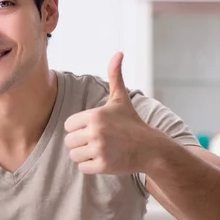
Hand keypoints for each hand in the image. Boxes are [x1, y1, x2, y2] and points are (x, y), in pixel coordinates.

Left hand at [63, 52, 154, 174]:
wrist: (151, 149)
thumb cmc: (132, 123)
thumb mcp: (121, 99)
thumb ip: (115, 75)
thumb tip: (119, 52)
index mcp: (94, 115)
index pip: (68, 125)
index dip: (79, 128)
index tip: (94, 129)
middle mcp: (95, 132)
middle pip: (69, 141)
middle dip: (80, 142)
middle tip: (97, 141)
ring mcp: (99, 149)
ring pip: (74, 155)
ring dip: (84, 155)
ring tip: (100, 150)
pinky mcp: (103, 165)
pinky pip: (82, 167)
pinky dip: (90, 166)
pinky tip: (103, 160)